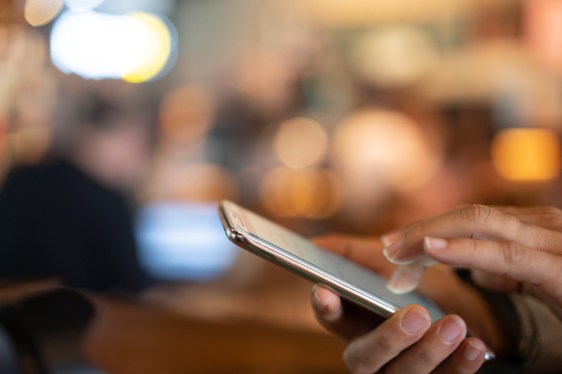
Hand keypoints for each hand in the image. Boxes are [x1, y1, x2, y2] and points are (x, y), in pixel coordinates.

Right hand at [310, 235, 505, 373]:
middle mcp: (369, 354)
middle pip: (365, 357)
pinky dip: (460, 365)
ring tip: (454, 324)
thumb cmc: (411, 282)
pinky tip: (474, 345)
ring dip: (430, 351)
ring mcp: (399, 373)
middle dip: (389, 338)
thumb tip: (314, 246)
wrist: (458, 307)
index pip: (331, 318)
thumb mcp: (382, 263)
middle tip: (416, 314)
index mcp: (352, 322)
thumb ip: (351, 254)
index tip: (325, 290)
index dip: (326, 307)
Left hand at [381, 205, 561, 319]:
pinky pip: (504, 254)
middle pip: (468, 216)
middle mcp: (541, 224)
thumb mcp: (540, 283)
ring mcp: (552, 241)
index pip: (470, 219)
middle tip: (387, 246)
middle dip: (422, 229)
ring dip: (430, 235)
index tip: (396, 245)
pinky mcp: (559, 268)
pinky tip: (432, 249)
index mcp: (533, 226)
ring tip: (397, 249)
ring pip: (478, 224)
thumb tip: (478, 270)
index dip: (429, 229)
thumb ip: (508, 271)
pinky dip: (463, 249)